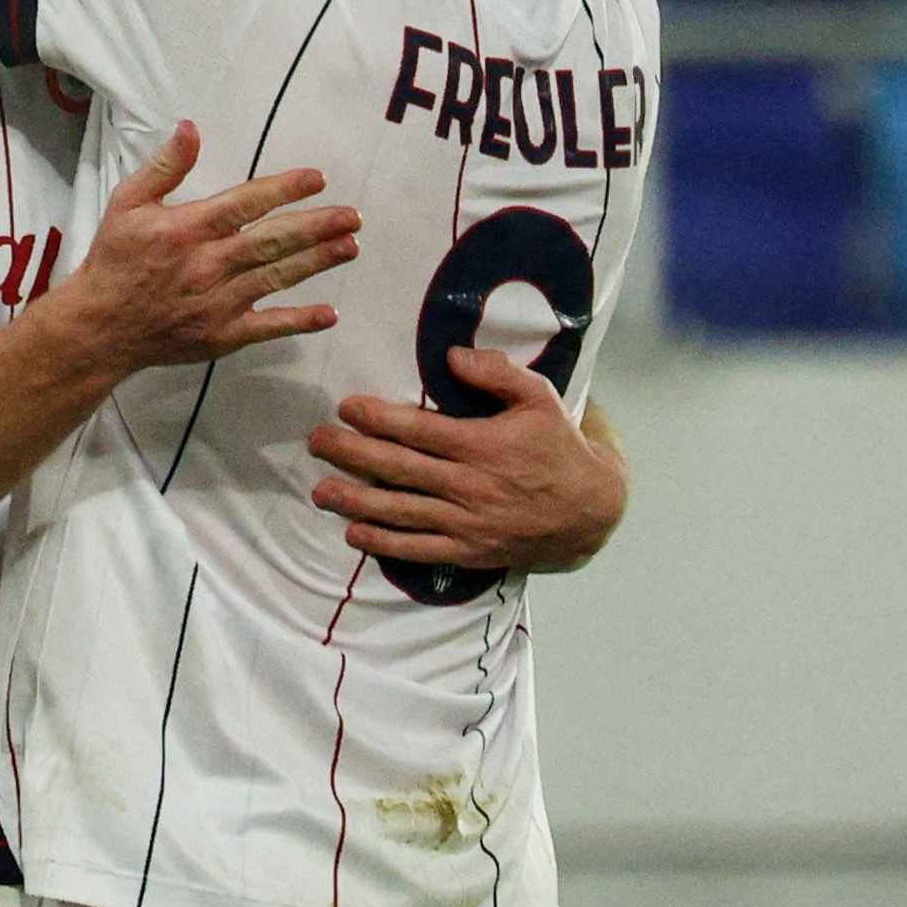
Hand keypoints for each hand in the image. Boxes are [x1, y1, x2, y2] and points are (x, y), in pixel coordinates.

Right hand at [34, 125, 352, 380]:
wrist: (98, 328)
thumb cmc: (114, 260)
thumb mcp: (128, 203)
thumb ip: (165, 167)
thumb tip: (191, 128)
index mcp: (187, 229)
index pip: (245, 204)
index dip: (284, 189)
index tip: (317, 179)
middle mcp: (208, 265)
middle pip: (273, 241)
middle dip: (317, 227)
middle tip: (352, 216)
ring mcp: (218, 303)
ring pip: (277, 278)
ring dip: (317, 262)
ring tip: (350, 247)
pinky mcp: (222, 335)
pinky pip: (267, 327)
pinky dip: (299, 321)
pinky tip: (329, 313)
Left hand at [307, 342, 624, 576]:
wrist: (589, 510)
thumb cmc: (559, 446)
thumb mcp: (540, 398)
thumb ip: (497, 373)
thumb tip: (452, 356)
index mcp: (482, 444)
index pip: (419, 430)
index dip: (378, 418)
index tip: (346, 407)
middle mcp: (469, 485)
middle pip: (399, 469)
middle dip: (352, 454)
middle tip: (316, 442)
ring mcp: (467, 522)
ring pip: (401, 512)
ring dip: (356, 501)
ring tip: (320, 491)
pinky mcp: (468, 550)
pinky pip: (419, 549)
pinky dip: (384, 543)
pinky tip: (353, 533)